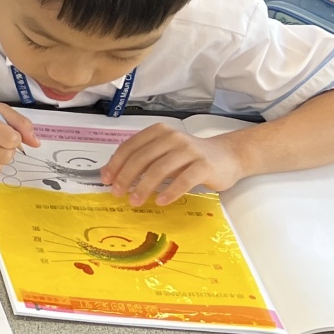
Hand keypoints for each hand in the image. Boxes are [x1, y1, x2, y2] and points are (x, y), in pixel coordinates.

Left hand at [100, 124, 242, 206]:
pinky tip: (160, 201)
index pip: (131, 146)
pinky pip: (184, 180)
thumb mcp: (164, 152)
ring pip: (160, 169)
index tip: (106, 179)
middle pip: (142, 158)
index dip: (115, 163)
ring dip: (144, 187)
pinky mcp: (204, 165)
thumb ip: (144, 159)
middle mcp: (173, 137)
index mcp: (159, 132)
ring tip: (134, 201)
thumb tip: (114, 176)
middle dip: (126, 177)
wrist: (227, 156)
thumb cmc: (190, 157)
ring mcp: (189, 150)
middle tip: (117, 193)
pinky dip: (170, 192)